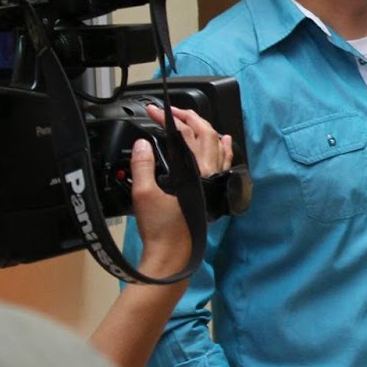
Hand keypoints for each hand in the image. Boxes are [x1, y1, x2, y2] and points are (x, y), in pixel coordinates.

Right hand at [132, 105, 231, 271]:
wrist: (174, 255)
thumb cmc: (162, 229)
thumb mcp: (143, 194)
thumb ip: (143, 165)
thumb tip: (143, 144)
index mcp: (196, 172)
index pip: (184, 135)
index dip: (168, 119)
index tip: (153, 111)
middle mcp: (211, 175)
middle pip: (207, 135)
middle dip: (191, 118)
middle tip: (173, 111)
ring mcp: (215, 184)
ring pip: (219, 147)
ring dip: (208, 130)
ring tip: (198, 120)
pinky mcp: (214, 193)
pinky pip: (224, 164)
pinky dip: (223, 149)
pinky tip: (222, 145)